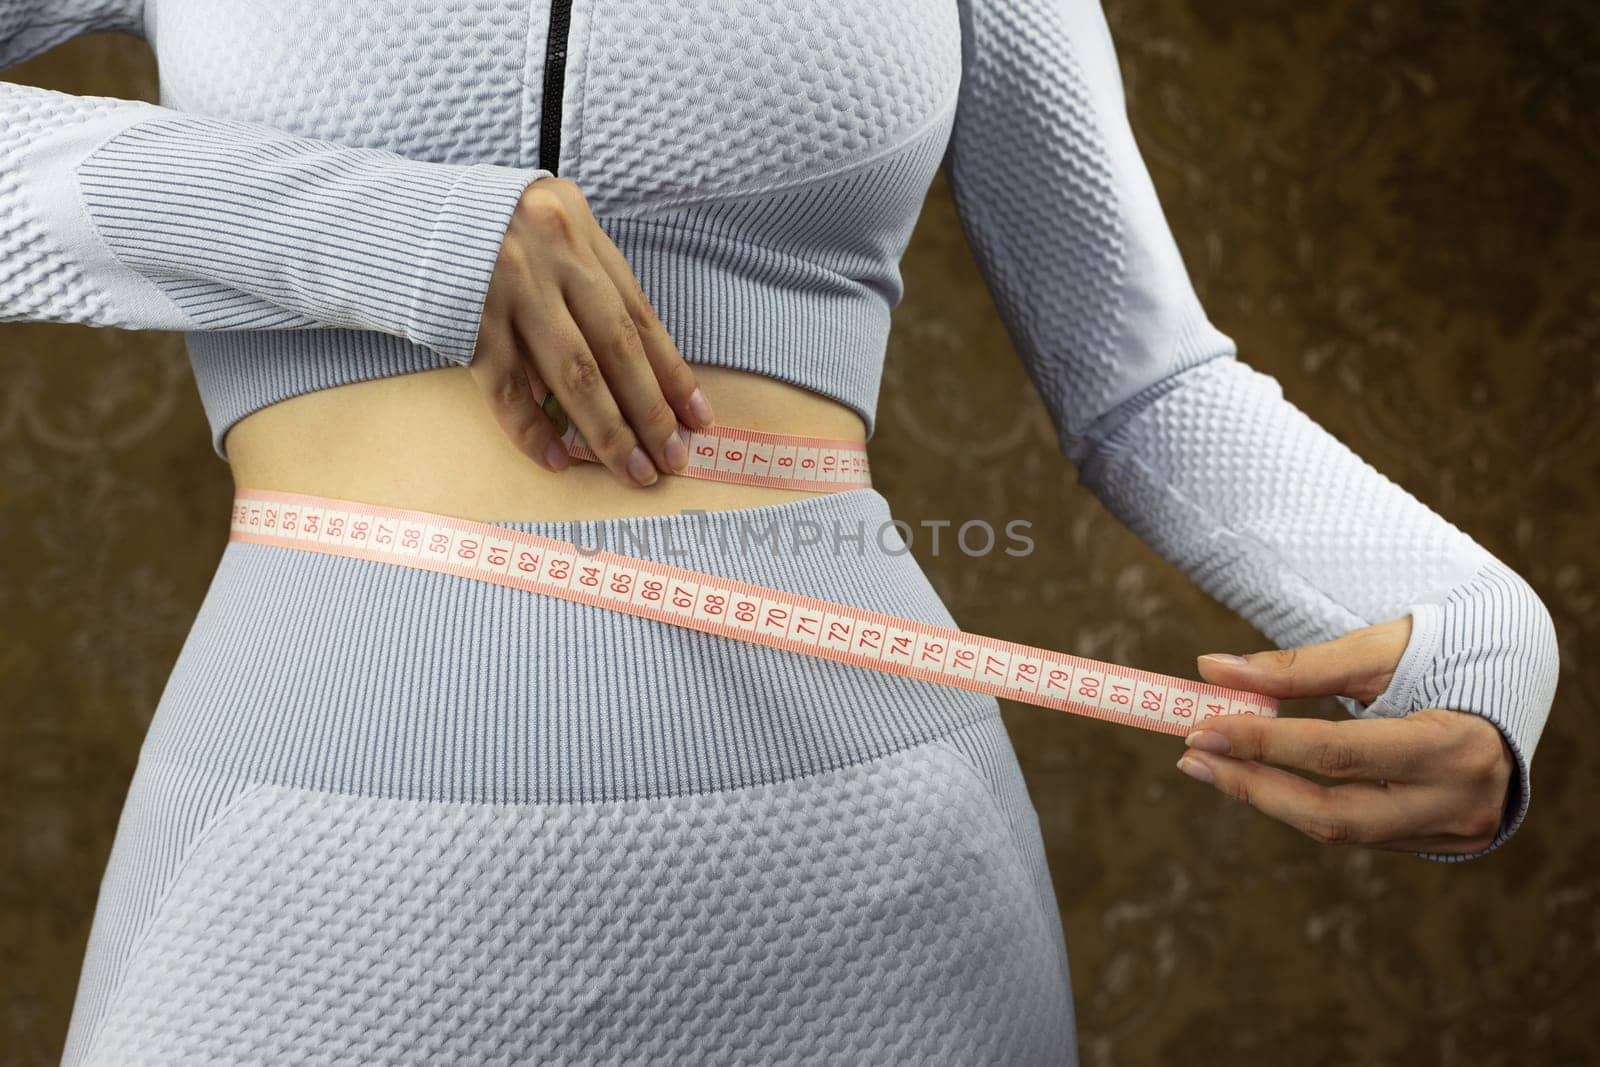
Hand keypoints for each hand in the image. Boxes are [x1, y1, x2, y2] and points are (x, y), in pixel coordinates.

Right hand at [468, 175, 714, 485]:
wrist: (392, 220)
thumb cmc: (481, 233)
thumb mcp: (544, 230)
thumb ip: (586, 280)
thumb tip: (632, 367)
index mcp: (579, 229)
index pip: (639, 315)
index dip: (673, 372)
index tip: (698, 418)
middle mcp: (551, 254)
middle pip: (617, 349)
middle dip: (650, 412)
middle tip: (674, 458)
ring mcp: (508, 288)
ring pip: (574, 375)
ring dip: (607, 431)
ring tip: (632, 470)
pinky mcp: (467, 321)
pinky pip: (509, 390)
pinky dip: (533, 430)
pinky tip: (558, 461)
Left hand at [1173, 618, 1512, 854]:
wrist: (1518, 685)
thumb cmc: (1445, 656)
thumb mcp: (1378, 650)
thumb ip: (1296, 666)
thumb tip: (1209, 668)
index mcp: (1455, 745)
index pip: (1338, 753)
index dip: (1263, 742)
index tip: (1200, 727)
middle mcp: (1459, 802)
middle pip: (1335, 814)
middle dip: (1255, 787)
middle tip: (1192, 758)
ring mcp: (1453, 832)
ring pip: (1342, 831)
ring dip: (1270, 799)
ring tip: (1212, 767)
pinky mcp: (1442, 843)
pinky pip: (1359, 831)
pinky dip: (1307, 804)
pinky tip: (1264, 779)